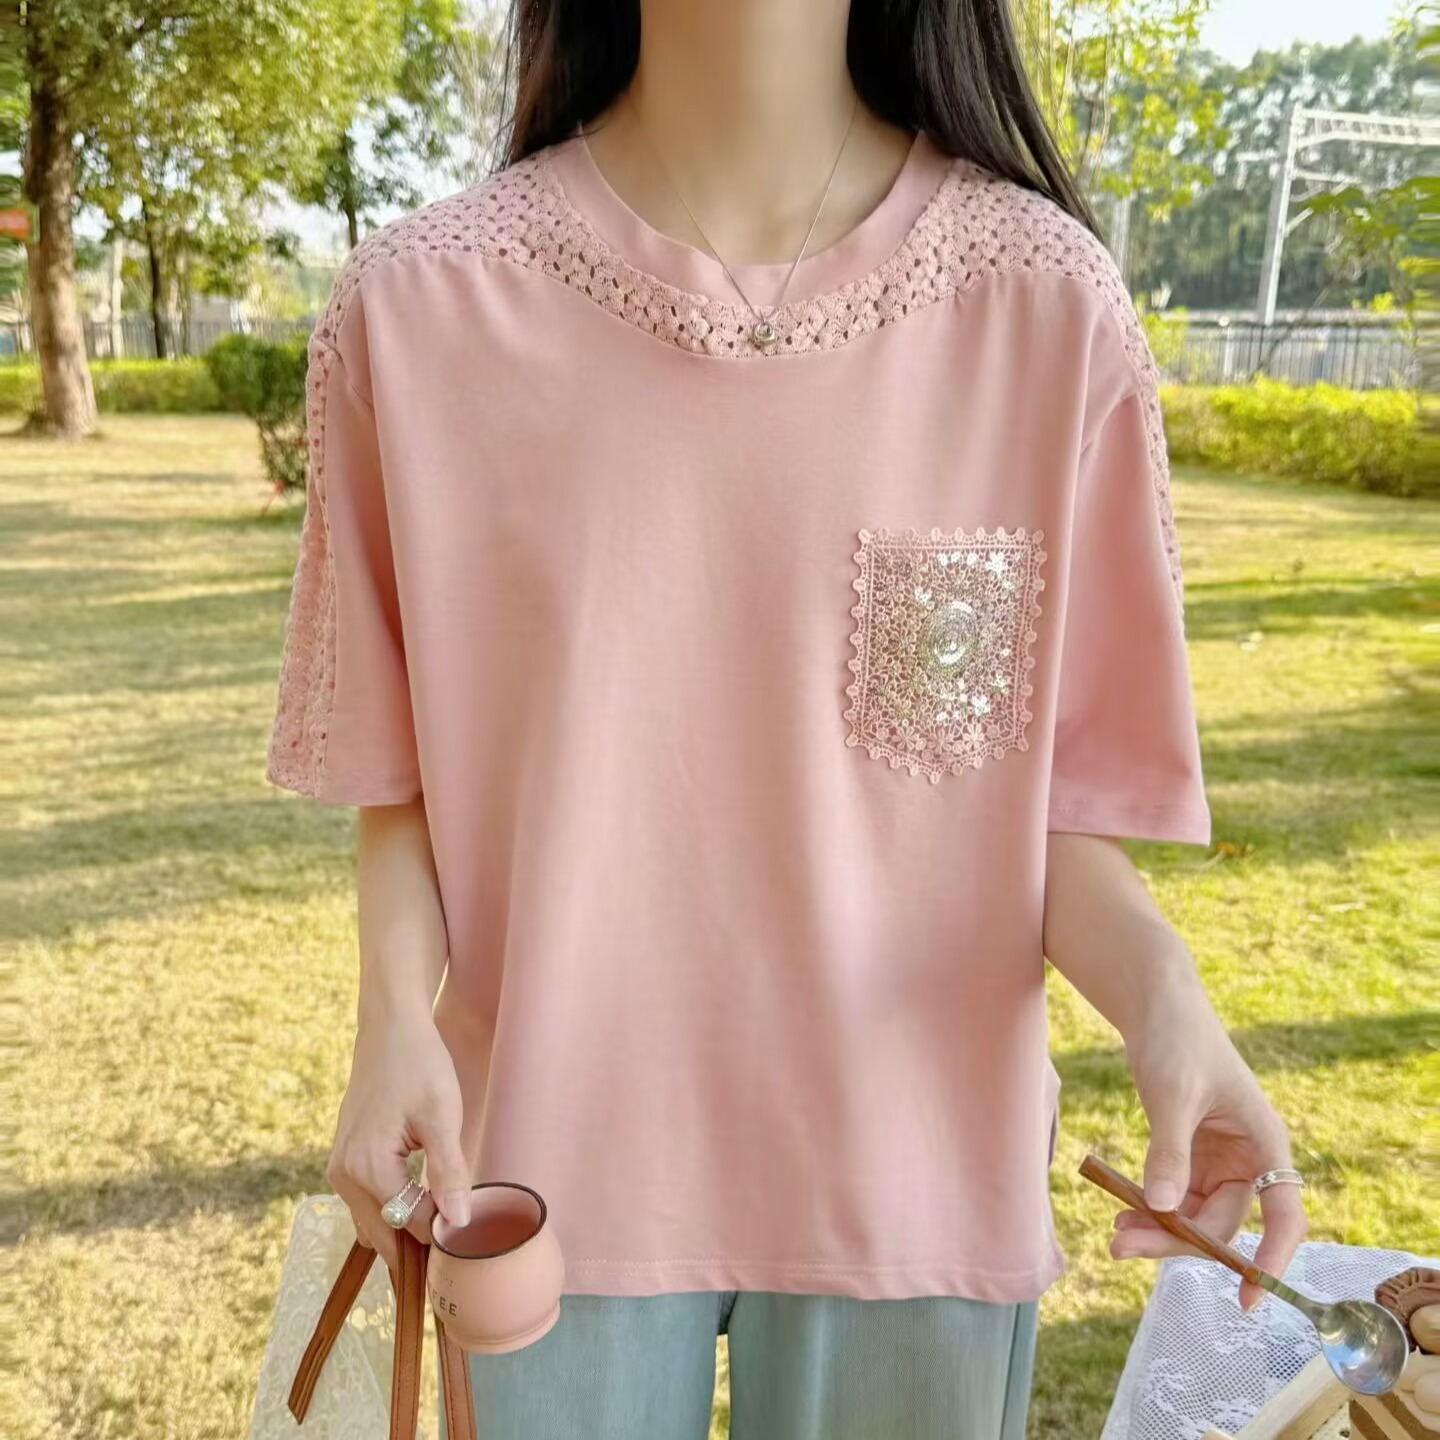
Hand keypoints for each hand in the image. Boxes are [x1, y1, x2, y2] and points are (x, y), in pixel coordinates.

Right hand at [325, 1006, 472, 1274]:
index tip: (472, 1232)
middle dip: (418, 1243)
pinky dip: (391, 1211)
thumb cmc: (419, 1065)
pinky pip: (367, 1202)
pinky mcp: (345, 1158)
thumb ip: (448, 1173)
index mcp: (367, 1169)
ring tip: (443, 1222)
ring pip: (373, 1222)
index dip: (442, 1233)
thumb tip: (457, 1225)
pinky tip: (421, 1202)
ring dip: (403, 1230)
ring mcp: (339, 1168)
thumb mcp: (442, 1116)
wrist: (390, 1028)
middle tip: (457, 1241)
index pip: (409, 1226)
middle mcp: (343, 1175)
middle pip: (384, 1234)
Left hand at [1114, 986, 1306, 1310]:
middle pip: (1222, 1222)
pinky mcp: (1191, 1156)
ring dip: (1159, 1230)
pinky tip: (1122, 1217)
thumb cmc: (1176, 1040)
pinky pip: (1176, 1197)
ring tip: (1115, 1239)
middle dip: (1177, 1240)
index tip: (1246, 1299)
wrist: (1155, 1007)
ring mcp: (1220, 1161)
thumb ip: (1170, 1151)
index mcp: (1265, 1144)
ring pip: (1195, 1215)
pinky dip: (1152, 1209)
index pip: (1283, 1215)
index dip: (1270, 1260)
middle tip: (1124, 1248)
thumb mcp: (1172, 1095)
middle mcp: (1249, 1159)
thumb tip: (1163, 1208)